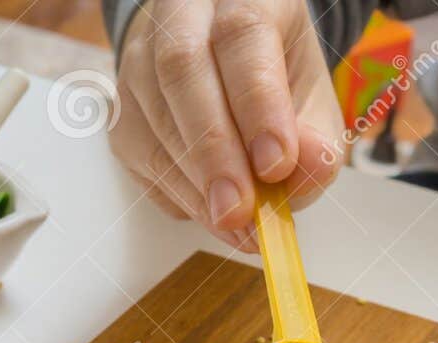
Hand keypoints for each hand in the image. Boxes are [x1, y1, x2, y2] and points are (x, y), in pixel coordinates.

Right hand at [111, 0, 343, 247]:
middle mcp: (180, 15)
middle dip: (214, 151)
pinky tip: (213, 213)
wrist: (220, 59)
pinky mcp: (121, 110)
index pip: (242, 35)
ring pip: (154, 119)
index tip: (276, 165)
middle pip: (182, 71)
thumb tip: (302, 170)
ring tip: (240, 227)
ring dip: (197, 186)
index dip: (258, 103)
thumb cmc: (272, 78)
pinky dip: (180, 197)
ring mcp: (139, 61)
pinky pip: (142, 159)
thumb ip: (316, 138)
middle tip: (242, 211)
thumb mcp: (312, 98)